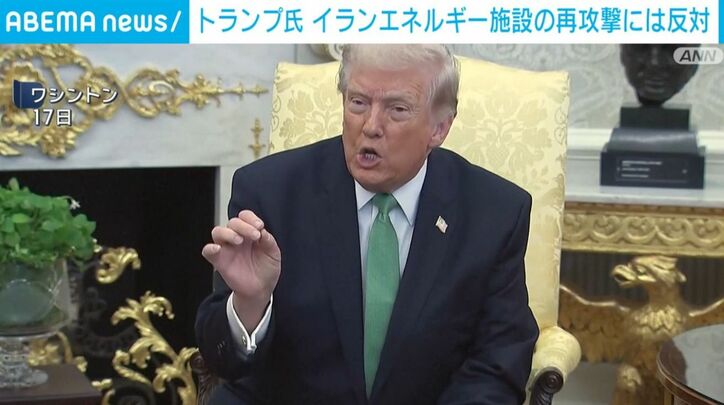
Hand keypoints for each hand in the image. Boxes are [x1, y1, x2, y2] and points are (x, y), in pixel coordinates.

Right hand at [202, 210, 280, 329]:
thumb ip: (268, 241)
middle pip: (232, 222)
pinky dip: (210, 248)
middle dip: (243, 226)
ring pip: (218, 232)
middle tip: (255, 235)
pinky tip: (217, 248)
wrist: (261, 289)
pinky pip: (208, 251)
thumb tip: (262, 230)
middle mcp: (237, 238)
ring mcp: (227, 248)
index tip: (260, 226)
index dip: (251, 218)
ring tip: (239, 240)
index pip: (245, 217)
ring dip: (228, 233)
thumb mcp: (273, 254)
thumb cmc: (266, 269)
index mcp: (250, 233)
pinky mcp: (219, 261)